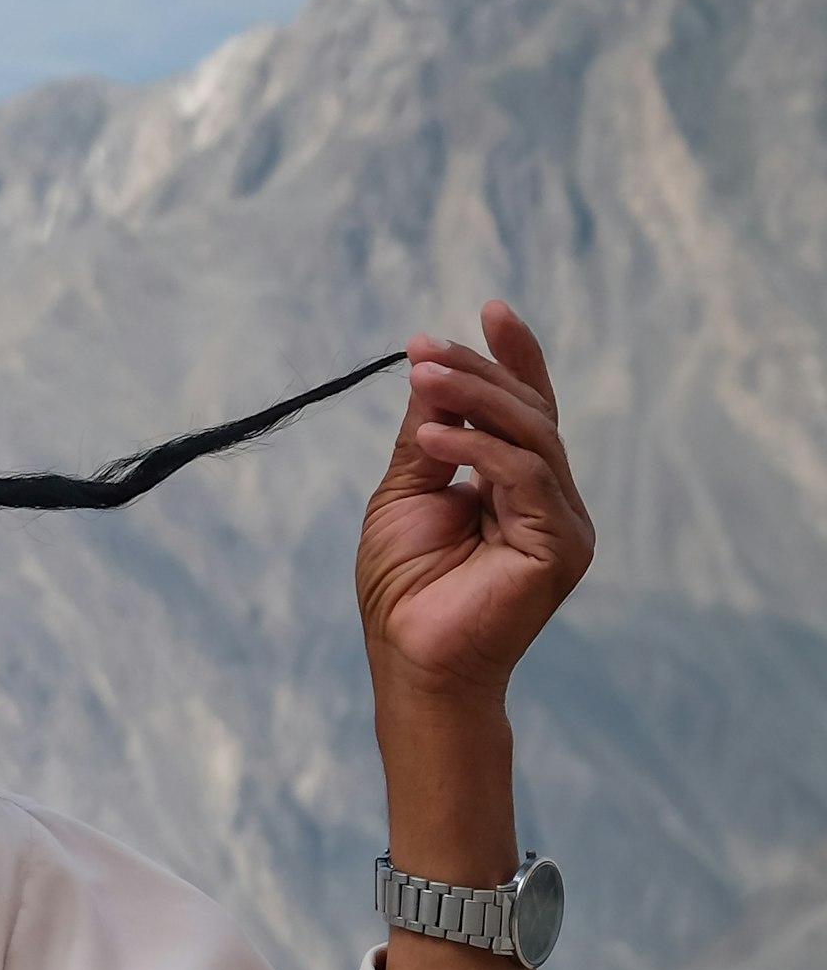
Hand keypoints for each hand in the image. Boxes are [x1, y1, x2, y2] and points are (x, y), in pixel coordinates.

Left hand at [354, 302, 594, 707]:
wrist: (411, 660)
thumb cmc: (405, 588)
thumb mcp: (405, 492)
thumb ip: (426, 436)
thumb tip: (431, 372)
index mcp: (518, 484)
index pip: (526, 408)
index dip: (514, 357)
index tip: (489, 309)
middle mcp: (550, 498)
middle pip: (529, 413)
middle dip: (478, 372)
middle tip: (425, 348)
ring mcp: (563, 522)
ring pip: (532, 436)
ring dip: (473, 399)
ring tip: (422, 378)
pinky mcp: (561, 545)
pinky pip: (524, 478)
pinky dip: (475, 450)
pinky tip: (430, 440)